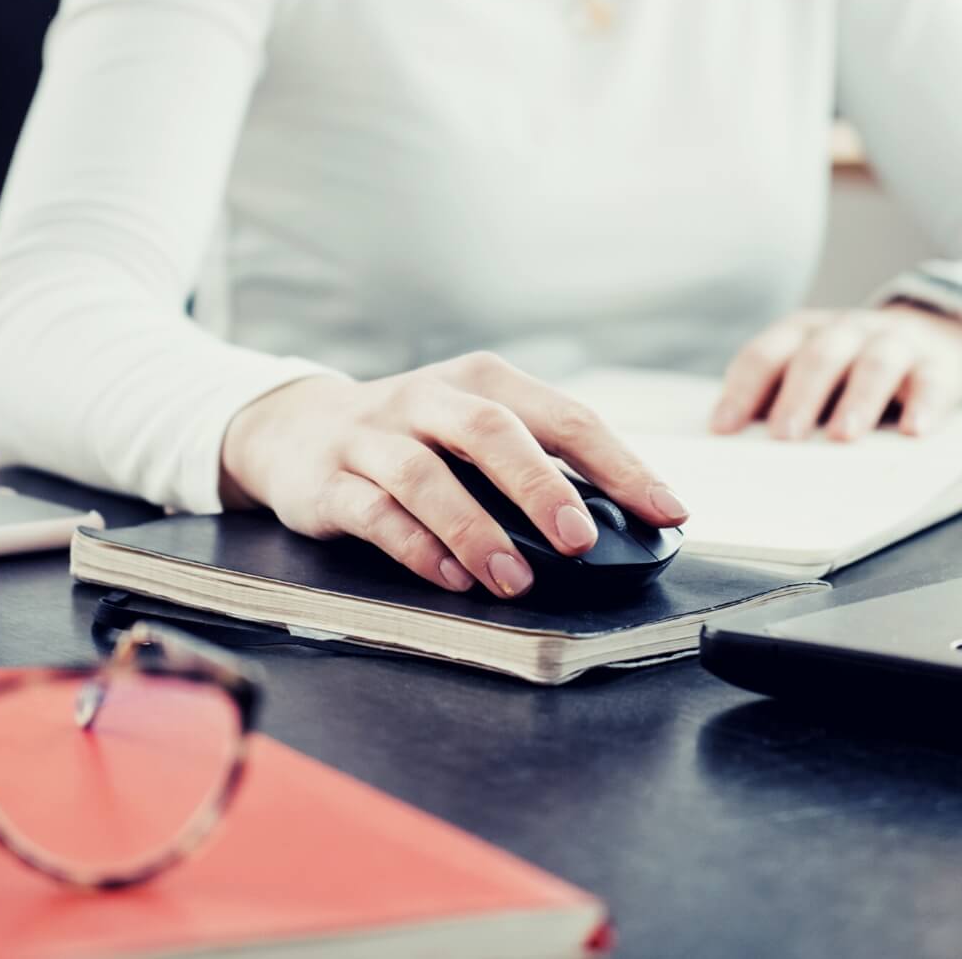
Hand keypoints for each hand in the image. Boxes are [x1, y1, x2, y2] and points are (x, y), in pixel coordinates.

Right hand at [219, 352, 687, 597]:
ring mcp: (375, 438)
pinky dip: (415, 547)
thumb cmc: (414, 437)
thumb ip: (537, 462)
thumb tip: (622, 518)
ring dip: (475, 530)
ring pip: (426, 476)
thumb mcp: (474, 429)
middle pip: (490, 431)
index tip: (666, 510)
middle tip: (580, 540)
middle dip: (541, 486)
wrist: (296, 429)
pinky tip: (450, 578)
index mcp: (481, 381)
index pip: (563, 416)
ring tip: (514, 579)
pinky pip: (374, 513)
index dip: (619, 464)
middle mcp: (427, 399)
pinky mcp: (329, 481)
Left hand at [711, 305, 961, 440]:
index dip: (742, 391)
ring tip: (844, 437)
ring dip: (858, 400)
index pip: (765, 355)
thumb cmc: (854, 368)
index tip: (723, 430)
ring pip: (874, 364)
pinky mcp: (937, 364)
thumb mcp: (813, 374)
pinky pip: (931, 381)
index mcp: (803, 333)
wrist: (935, 334)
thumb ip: (780, 400)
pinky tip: (915, 431)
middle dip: (798, 397)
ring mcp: (893, 343)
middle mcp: (845, 331)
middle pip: (817, 357)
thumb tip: (740, 448)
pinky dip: (924, 405)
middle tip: (784, 437)